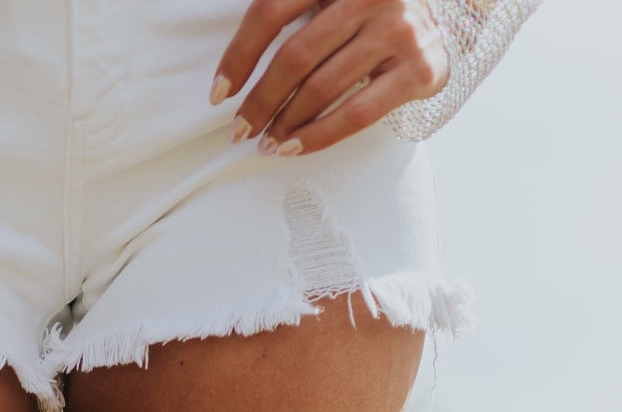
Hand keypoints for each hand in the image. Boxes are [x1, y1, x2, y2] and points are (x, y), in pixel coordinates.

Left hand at [210, 0, 448, 155]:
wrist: (442, 16)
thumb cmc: (367, 13)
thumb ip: (290, 10)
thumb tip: (230, 72)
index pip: (271, 10)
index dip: (239, 55)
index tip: (219, 93)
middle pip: (295, 56)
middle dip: (260, 100)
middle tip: (239, 129)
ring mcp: (397, 28)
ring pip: (322, 87)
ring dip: (284, 124)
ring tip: (266, 143)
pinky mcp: (418, 67)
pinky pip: (356, 113)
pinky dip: (318, 137)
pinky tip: (293, 149)